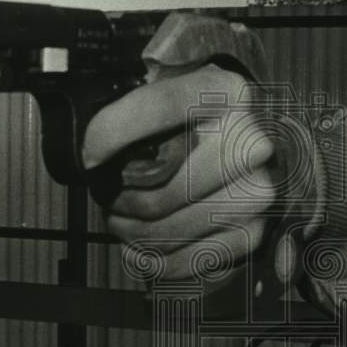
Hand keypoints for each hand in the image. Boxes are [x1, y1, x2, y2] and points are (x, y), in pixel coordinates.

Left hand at [82, 64, 276, 279]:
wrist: (250, 141)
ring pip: (165, 229)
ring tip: (123, 218)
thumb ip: (138, 96)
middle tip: (108, 194)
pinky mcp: (253, 232)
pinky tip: (140, 247)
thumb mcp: (172, 86)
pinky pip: (184, 260)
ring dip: (131, 231)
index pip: (161, 107)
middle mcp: (251, 142)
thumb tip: (95, 142)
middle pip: (159, 189)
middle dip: (118, 198)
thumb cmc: (199, 118)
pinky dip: (152, 260)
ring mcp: (257, 192)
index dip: (113, 133)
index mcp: (229, 93)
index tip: (89, 156)